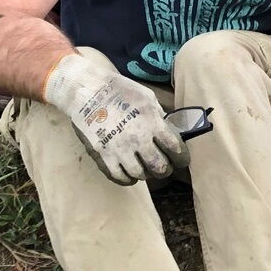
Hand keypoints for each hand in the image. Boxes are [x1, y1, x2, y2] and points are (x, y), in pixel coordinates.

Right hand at [43, 50, 187, 184]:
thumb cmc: (121, 90)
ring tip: (146, 169)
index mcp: (152, 122)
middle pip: (159, 166)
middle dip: (166, 169)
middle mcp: (137, 138)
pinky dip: (128, 179)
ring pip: (140, 175)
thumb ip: (159, 117)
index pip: (175, 148)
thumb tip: (169, 133)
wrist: (89, 91)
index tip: (182, 160)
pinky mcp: (102, 156)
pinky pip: (119, 177)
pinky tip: (130, 174)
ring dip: (146, 174)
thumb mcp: (147, 97)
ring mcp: (119, 149)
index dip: (182, 158)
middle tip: (165, 168)